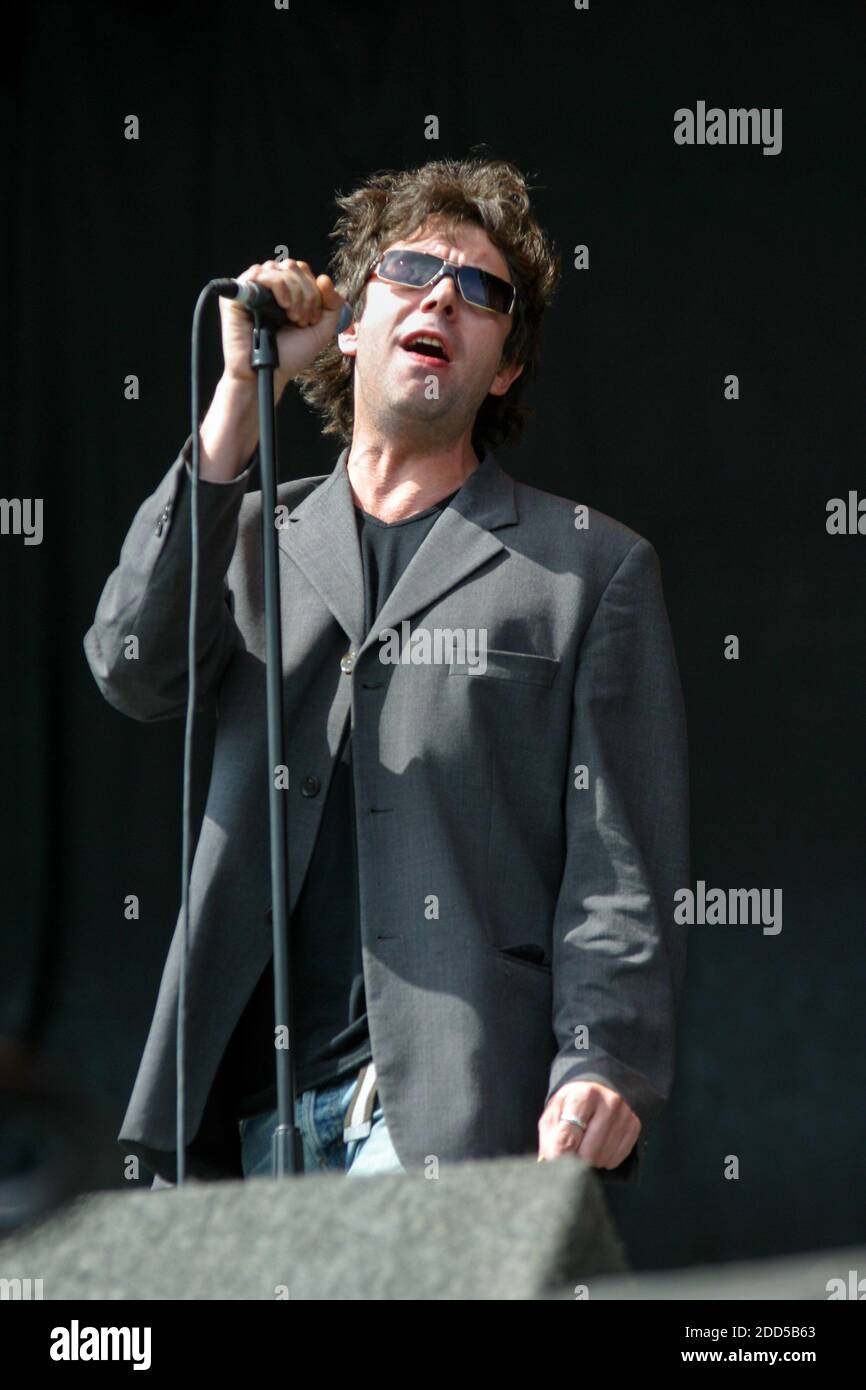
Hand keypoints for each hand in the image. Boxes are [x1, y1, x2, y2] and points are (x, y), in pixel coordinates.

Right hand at [218, 258, 348, 392]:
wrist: (268, 374)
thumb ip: (332, 305)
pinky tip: (282, 305)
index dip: (313, 290)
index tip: (312, 318)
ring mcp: (252, 289)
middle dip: (305, 292)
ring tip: (292, 316)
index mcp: (286, 293)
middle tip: (302, 320)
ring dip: (293, 291)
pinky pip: (259, 273)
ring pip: (277, 267)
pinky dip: (277, 285)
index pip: (302, 271)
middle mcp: (268, 288)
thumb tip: (324, 278)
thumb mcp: (321, 330)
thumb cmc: (290, 356)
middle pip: (292, 266)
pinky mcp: (237, 294)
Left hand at [537, 1081, 640, 1168]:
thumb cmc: (572, 1104)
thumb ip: (552, 1137)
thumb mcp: (555, 1112)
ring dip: (591, 1159)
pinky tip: (600, 1145)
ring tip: (587, 1144)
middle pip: (587, 1153)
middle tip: (572, 1149)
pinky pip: (616, 1159)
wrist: (598, 1088)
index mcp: (584, 1095)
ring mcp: (624, 1115)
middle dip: (576, 1157)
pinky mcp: (634, 1126)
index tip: (556, 1160)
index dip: (560, 1154)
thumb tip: (554, 1161)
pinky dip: (605, 1159)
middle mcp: (608, 1102)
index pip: (570, 1136)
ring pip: (602, 1158)